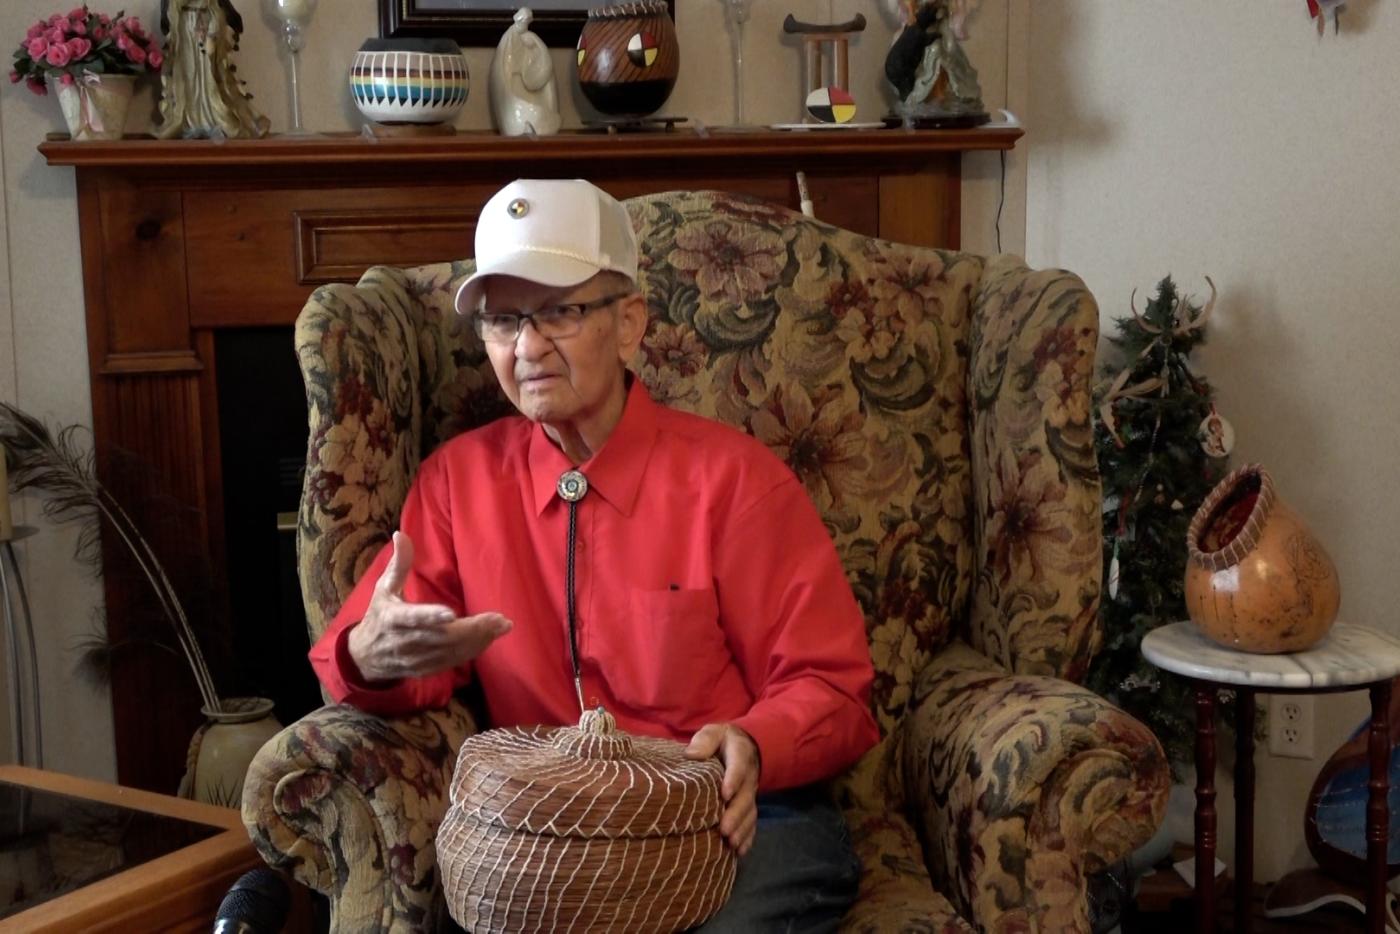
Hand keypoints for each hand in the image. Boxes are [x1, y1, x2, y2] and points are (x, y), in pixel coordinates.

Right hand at [346, 531, 511, 681]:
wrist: (365, 658)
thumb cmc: (378, 616)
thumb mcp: (383, 588)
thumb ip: (398, 564)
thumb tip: (401, 534)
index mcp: (393, 618)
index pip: (412, 618)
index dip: (430, 616)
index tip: (451, 614)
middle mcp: (405, 641)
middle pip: (441, 637)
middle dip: (472, 629)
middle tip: (499, 620)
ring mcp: (416, 658)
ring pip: (451, 651)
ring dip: (478, 640)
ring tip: (502, 626)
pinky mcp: (426, 670)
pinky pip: (453, 661)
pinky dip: (473, 650)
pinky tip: (490, 638)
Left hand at [685, 723, 760, 856]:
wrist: (742, 745)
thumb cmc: (720, 741)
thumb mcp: (713, 732)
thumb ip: (704, 741)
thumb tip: (691, 755)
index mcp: (739, 754)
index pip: (739, 765)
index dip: (733, 780)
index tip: (725, 794)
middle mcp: (749, 775)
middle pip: (746, 795)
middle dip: (736, 814)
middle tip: (724, 830)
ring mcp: (750, 792)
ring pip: (750, 812)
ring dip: (742, 829)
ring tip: (731, 844)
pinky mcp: (748, 805)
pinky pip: (752, 822)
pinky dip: (748, 837)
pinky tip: (740, 852)